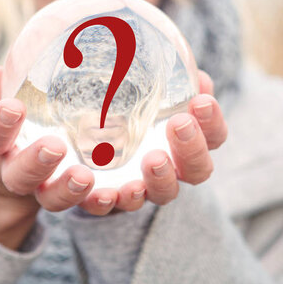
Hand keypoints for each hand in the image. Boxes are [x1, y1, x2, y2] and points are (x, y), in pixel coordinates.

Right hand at [0, 65, 95, 248]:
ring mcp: (45, 189)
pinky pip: (91, 205)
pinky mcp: (76, 196)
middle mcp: (16, 172)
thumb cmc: (2, 118)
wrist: (12, 163)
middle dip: (36, 163)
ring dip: (69, 190)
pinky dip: (110, 201)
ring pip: (53, 198)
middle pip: (20, 176)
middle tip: (55, 147)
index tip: (14, 107)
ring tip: (85, 177)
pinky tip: (127, 190)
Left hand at [77, 69, 227, 213]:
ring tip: (152, 159)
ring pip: (157, 194)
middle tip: (178, 124)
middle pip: (195, 170)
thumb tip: (196, 75)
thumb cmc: (119, 100)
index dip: (212, 122)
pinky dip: (103, 201)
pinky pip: (104, 208)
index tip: (201, 101)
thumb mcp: (141, 79)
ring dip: (159, 179)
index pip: (212, 135)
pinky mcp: (100, 198)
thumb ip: (167, 75)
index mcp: (182, 138)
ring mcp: (137, 187)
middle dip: (192, 149)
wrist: (70, 130)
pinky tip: (97, 186)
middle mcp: (166, 168)